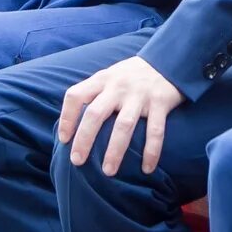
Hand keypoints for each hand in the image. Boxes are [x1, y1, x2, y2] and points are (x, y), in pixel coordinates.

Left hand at [58, 54, 186, 175]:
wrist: (168, 59)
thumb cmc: (132, 75)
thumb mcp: (110, 75)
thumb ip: (95, 93)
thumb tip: (75, 124)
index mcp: (102, 79)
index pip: (76, 96)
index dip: (67, 118)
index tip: (64, 139)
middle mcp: (118, 86)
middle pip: (95, 114)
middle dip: (84, 139)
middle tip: (77, 161)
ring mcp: (139, 95)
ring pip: (123, 125)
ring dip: (114, 151)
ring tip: (108, 172)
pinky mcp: (160, 102)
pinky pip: (155, 131)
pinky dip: (151, 151)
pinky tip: (147, 169)